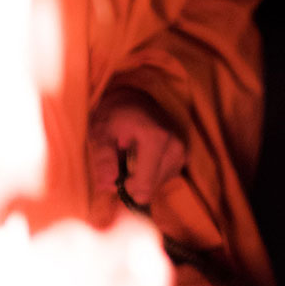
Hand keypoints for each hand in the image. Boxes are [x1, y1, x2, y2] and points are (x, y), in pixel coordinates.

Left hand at [88, 87, 186, 205]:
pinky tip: (141, 157)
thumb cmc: (114, 114)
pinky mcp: (184, 156)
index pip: (143, 186)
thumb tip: (107, 185)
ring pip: (156, 185)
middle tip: (118, 162)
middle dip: (130, 182)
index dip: (124, 189)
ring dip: (140, 178)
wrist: (135, 96)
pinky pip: (163, 178)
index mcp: (156, 139)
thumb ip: (104, 158)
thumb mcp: (101, 131)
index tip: (111, 178)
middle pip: (149, 188)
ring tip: (130, 156)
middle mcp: (175, 146)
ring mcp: (182, 152)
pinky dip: (149, 173)